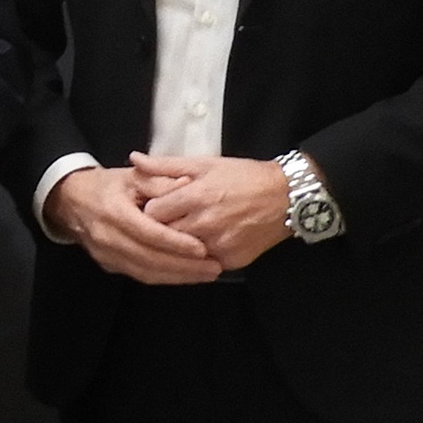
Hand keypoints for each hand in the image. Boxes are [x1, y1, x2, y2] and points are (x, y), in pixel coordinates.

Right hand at [44, 164, 222, 283]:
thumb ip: (161, 181)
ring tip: (207, 274)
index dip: (175, 242)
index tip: (202, 248)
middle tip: (214, 267)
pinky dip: (165, 278)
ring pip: (145, 272)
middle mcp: (106, 236)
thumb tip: (189, 184)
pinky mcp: (108, 264)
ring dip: (178, 276)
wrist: (71, 200)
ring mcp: (105, 254)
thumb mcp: (133, 175)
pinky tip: (186, 276)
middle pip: (148, 258)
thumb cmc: (107, 186)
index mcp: (113, 211)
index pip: (147, 232)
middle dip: (183, 266)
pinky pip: (138, 275)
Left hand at [132, 153, 291, 271]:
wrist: (287, 197)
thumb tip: (134, 159)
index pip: (152, 213)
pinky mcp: (232, 260)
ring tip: (188, 230)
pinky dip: (200, 255)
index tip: (157, 207)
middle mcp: (207, 223)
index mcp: (197, 196)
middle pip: (164, 234)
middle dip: (162, 228)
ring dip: (180, 244)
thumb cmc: (243, 177)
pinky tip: (206, 242)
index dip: (151, 210)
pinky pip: (203, 263)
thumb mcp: (205, 164)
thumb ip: (166, 165)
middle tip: (170, 220)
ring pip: (182, 252)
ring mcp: (220, 244)